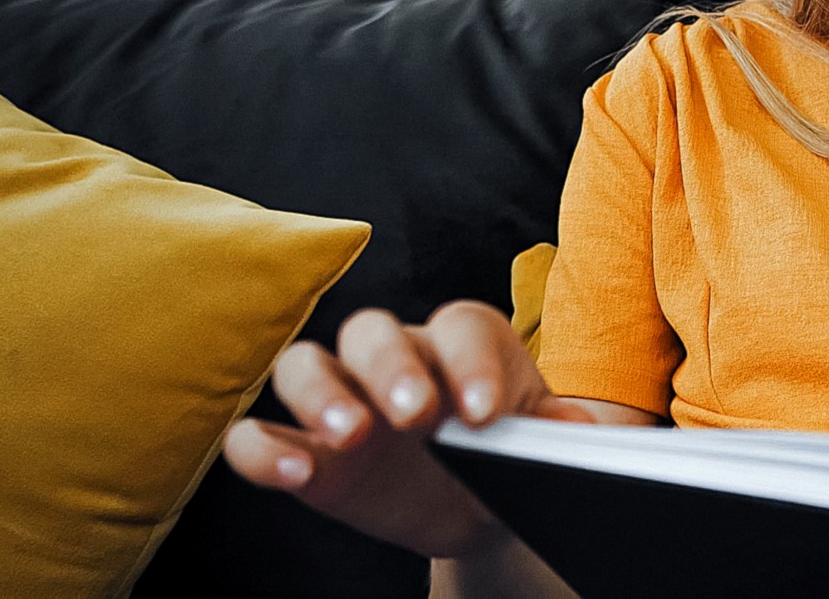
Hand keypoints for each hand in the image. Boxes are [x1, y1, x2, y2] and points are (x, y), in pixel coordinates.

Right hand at [223, 300, 595, 558]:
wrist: (481, 501)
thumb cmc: (510, 451)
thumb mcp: (541, 439)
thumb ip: (556, 429)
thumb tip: (571, 430)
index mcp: (462, 342)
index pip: (459, 327)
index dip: (470, 362)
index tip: (487, 412)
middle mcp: (394, 356)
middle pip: (372, 330)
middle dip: (391, 367)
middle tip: (415, 415)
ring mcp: (341, 398)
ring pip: (305, 364)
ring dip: (321, 395)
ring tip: (352, 437)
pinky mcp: (303, 448)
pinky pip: (257, 432)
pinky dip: (263, 448)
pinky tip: (292, 471)